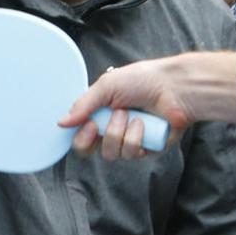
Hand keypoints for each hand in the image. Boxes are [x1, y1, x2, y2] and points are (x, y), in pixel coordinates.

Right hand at [61, 52, 235, 159]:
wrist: (174, 87)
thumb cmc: (143, 80)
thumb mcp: (107, 86)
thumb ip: (83, 105)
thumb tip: (61, 123)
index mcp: (102, 113)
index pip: (81, 137)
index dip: (80, 137)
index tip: (88, 125)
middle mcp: (114, 129)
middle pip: (93, 150)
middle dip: (103, 133)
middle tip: (114, 117)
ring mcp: (131, 140)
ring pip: (112, 154)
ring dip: (120, 133)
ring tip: (132, 115)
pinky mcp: (147, 149)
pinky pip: (132, 154)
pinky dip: (136, 138)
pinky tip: (144, 124)